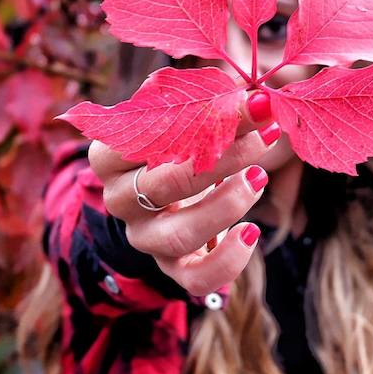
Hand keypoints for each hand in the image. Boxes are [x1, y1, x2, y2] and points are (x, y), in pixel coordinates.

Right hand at [88, 92, 279, 296]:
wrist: (173, 191)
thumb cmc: (179, 142)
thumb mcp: (183, 115)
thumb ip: (205, 99)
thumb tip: (252, 93)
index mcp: (110, 156)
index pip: (141, 138)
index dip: (196, 119)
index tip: (248, 101)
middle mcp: (120, 200)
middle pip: (162, 185)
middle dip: (220, 159)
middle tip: (262, 136)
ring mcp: (145, 238)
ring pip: (179, 235)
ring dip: (226, 206)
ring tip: (258, 178)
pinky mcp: (171, 268)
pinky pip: (195, 280)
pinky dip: (228, 260)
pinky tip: (251, 232)